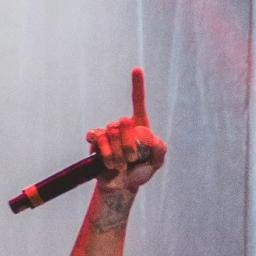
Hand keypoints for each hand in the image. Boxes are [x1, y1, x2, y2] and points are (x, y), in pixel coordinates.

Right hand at [86, 68, 165, 194]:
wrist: (121, 186)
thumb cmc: (140, 172)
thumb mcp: (156, 163)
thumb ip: (159, 149)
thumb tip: (150, 138)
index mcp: (139, 125)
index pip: (138, 102)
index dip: (137, 85)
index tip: (136, 68)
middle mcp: (122, 125)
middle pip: (123, 123)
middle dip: (129, 146)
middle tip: (133, 160)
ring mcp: (107, 131)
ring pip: (110, 134)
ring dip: (118, 155)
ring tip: (120, 166)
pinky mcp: (95, 140)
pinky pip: (97, 138)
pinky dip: (104, 153)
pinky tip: (106, 161)